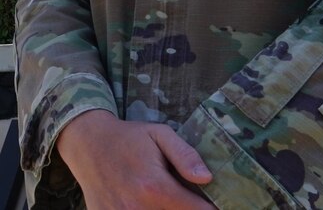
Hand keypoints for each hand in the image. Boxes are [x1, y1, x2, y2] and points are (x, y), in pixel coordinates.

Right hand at [56, 109, 213, 208]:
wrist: (89, 146)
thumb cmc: (130, 138)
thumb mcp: (160, 134)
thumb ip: (185, 155)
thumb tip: (207, 178)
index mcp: (154, 186)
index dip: (209, 208)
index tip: (218, 203)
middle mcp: (137, 209)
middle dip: (188, 208)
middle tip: (188, 197)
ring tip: (168, 198)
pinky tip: (150, 202)